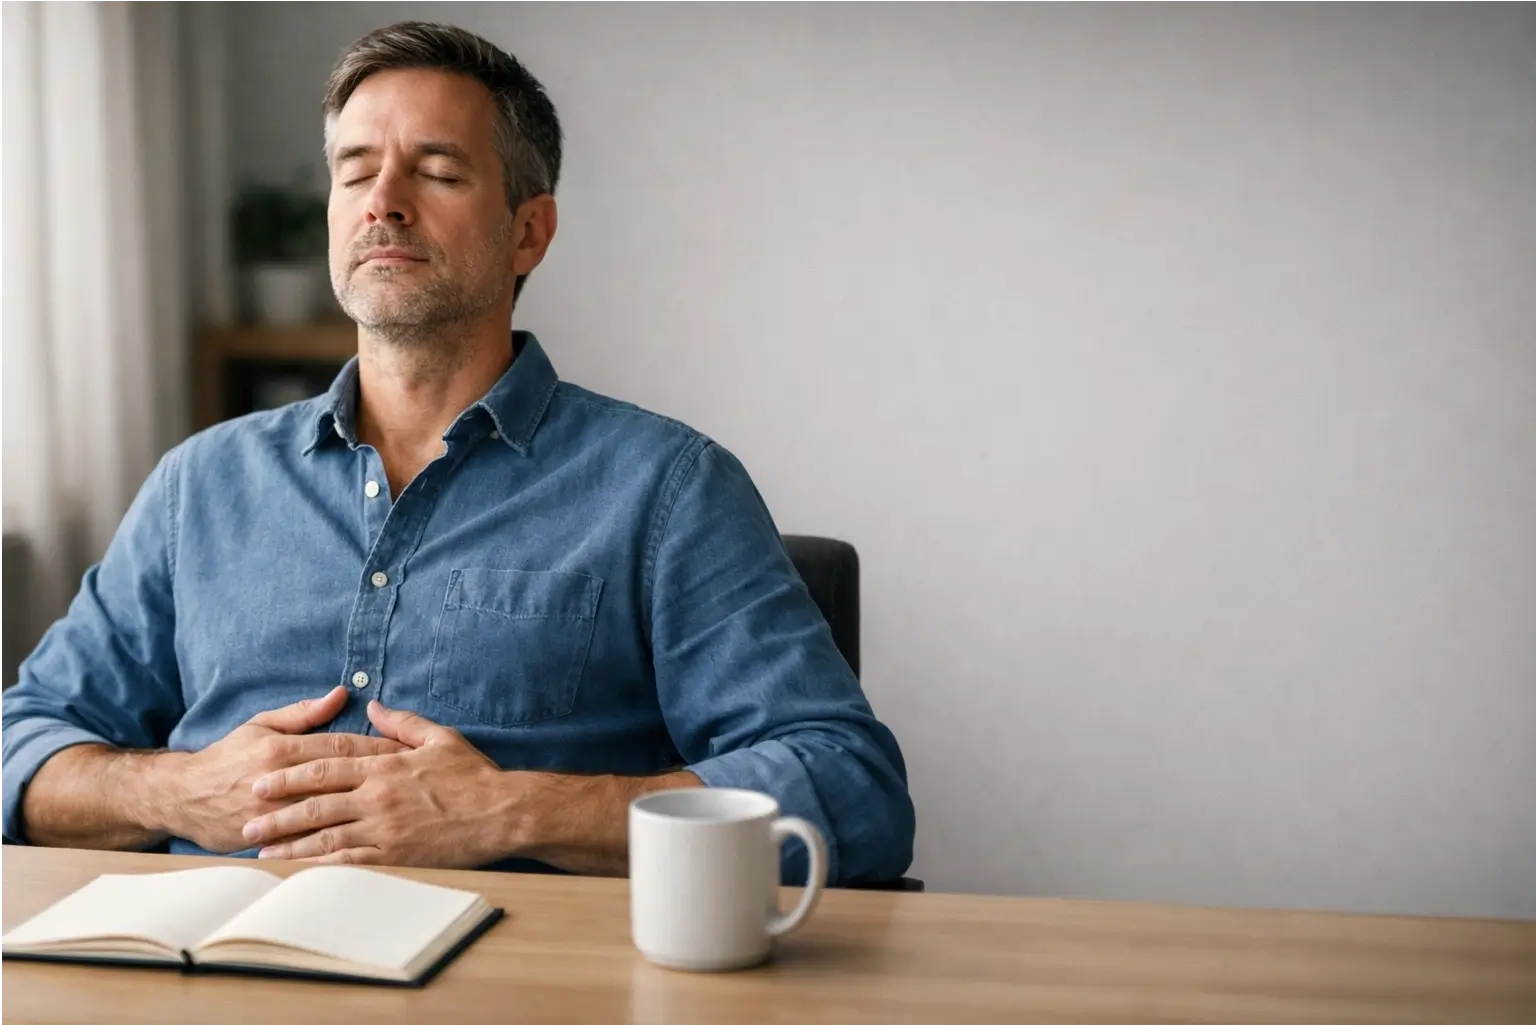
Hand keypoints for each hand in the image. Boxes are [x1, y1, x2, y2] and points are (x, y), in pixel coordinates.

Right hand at [164, 686, 406, 852]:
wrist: (182, 796)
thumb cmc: (228, 756)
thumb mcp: (261, 724)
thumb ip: (303, 712)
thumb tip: (340, 693)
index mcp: (281, 747)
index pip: (340, 746)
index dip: (376, 749)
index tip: (408, 753)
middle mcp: (279, 779)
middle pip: (341, 780)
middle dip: (380, 782)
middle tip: (415, 786)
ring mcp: (272, 813)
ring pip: (328, 814)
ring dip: (364, 816)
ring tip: (398, 817)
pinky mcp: (264, 839)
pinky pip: (307, 844)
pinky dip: (336, 846)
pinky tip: (365, 848)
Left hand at [241, 700, 514, 867]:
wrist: (502, 813)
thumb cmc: (474, 775)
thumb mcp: (440, 737)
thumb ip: (401, 722)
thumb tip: (370, 704)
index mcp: (386, 765)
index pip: (327, 765)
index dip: (290, 771)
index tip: (261, 778)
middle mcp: (379, 796)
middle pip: (316, 801)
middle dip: (278, 811)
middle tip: (246, 817)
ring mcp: (386, 828)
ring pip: (326, 835)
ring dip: (290, 844)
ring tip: (261, 850)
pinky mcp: (396, 855)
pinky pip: (351, 863)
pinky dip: (321, 868)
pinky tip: (301, 873)